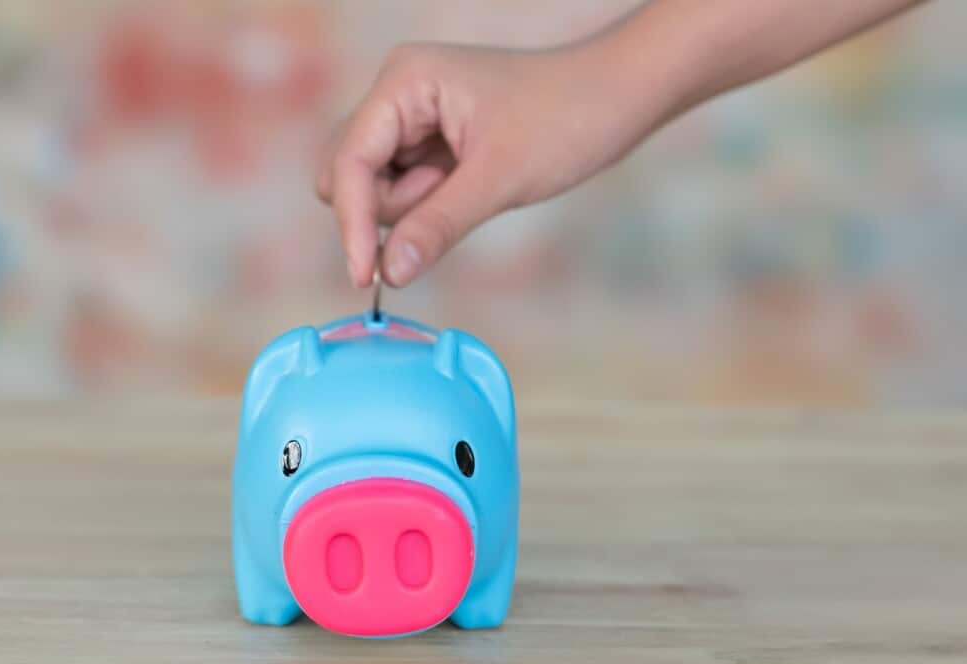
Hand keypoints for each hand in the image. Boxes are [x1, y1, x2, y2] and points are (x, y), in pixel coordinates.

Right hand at [316, 41, 667, 287]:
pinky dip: (425, 204)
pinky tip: (465, 188)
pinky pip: (401, 188)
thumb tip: (388, 274)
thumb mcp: (498, 180)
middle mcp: (396, 93)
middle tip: (450, 196)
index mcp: (404, 82)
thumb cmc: (568, 117)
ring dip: (412, 207)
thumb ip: (436, 226)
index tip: (366, 277)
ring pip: (372, 187)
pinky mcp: (426, 139)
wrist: (618, 96)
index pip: (349, 162)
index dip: (353, 222)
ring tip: (469, 185)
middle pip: (349, 175)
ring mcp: (410, 116)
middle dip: (390, 208)